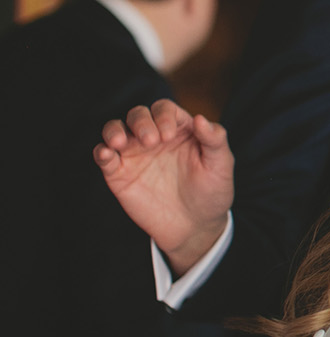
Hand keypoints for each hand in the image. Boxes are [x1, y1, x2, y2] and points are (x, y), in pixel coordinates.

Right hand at [94, 99, 233, 272]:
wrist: (195, 226)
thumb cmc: (212, 192)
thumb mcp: (221, 166)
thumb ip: (215, 140)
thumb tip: (200, 118)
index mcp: (179, 130)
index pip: (165, 110)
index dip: (163, 116)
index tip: (169, 136)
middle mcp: (154, 137)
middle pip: (138, 115)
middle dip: (141, 122)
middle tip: (150, 142)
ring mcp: (135, 154)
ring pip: (115, 129)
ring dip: (114, 131)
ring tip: (120, 142)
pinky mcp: (119, 174)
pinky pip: (103, 156)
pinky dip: (101, 152)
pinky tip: (107, 154)